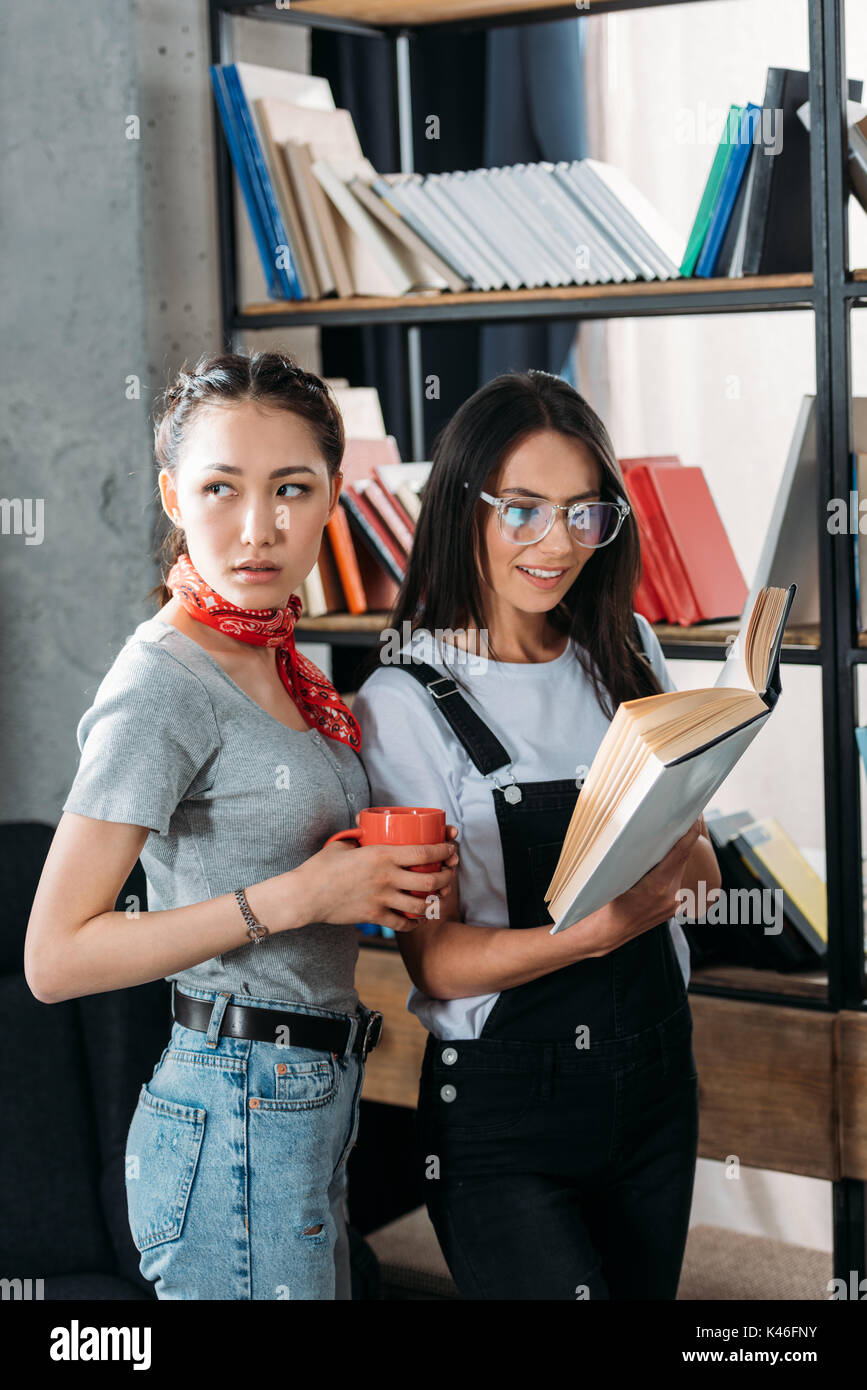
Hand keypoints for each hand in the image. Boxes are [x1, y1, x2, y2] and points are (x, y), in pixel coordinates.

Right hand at [297, 823, 459, 932]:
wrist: (305, 895)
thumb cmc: (321, 867)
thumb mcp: (344, 844)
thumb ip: (360, 838)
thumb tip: (366, 831)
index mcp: (381, 854)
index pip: (423, 852)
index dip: (443, 851)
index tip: (450, 849)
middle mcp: (386, 877)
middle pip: (429, 880)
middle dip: (445, 878)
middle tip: (448, 875)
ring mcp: (381, 898)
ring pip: (420, 905)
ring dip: (433, 902)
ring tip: (437, 898)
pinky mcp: (374, 916)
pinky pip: (402, 923)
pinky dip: (414, 923)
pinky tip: (417, 919)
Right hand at [567, 817, 701, 959]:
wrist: (609, 932)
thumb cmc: (607, 905)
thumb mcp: (617, 877)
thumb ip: (634, 859)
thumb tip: (644, 834)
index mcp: (658, 886)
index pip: (679, 853)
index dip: (689, 833)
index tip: (694, 817)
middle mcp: (671, 896)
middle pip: (683, 859)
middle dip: (682, 839)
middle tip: (680, 818)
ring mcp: (676, 904)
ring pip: (681, 870)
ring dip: (678, 855)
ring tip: (670, 839)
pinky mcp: (676, 907)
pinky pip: (678, 881)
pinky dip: (674, 869)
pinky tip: (665, 863)